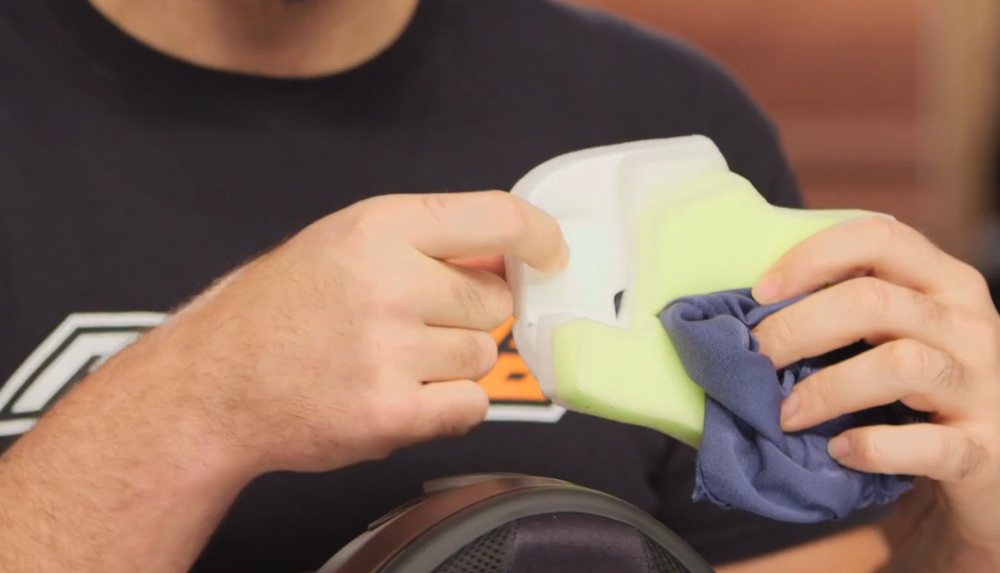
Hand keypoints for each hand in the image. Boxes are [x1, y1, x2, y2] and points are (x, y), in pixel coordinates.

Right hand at [154, 191, 567, 475]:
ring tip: (390, 360)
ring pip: (483, 356)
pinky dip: (448, 407)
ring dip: (452, 364)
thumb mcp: (344, 243)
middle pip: (495, 301)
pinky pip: (471, 406)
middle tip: (412, 324)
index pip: (497, 218)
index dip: (539, 237)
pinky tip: (399, 394)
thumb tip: (510, 254)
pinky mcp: (390, 412)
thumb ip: (425, 242)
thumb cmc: (280, 311)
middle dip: (468, 315)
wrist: (214, 385)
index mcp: (379, 228)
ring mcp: (389, 351)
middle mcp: (388, 283)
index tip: (551, 255)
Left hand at [751, 216, 999, 570]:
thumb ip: (845, 313)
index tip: (760, 292)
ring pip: (900, 365)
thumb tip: (745, 311)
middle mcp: (971, 324)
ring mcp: (984, 387)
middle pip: (874, 301)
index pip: (879, 237)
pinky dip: (874, 447)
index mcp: (945, 283)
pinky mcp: (984, 449)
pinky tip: (840, 450)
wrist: (988, 467)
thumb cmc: (919, 395)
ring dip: (826, 389)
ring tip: (784, 413)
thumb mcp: (892, 337)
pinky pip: (928, 444)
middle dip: (797, 328)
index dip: (812, 257)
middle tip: (755, 360)